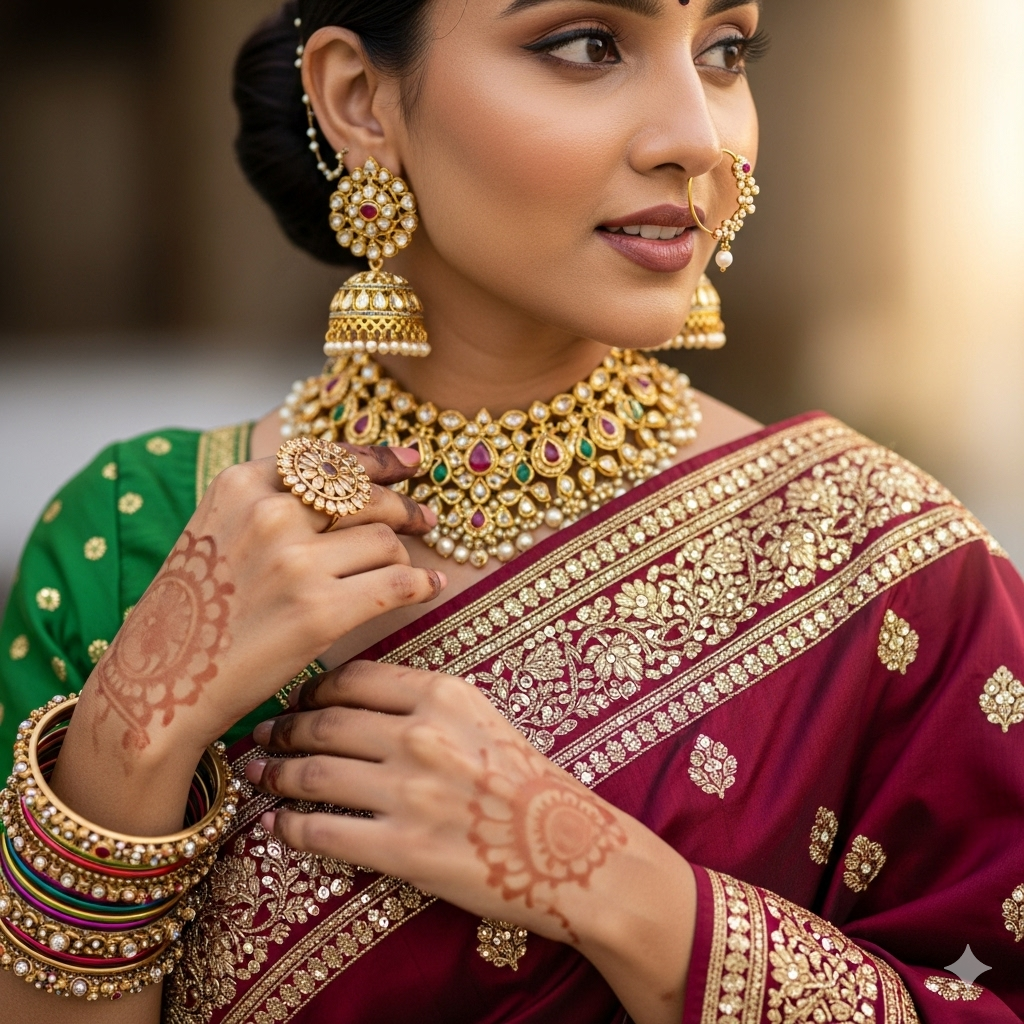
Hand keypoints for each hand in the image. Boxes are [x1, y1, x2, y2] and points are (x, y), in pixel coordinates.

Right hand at [56, 445, 444, 827]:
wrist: (161, 682)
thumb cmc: (194, 611)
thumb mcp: (217, 530)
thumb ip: (270, 501)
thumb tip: (351, 481)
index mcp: (242, 485)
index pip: (329, 459)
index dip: (377, 460)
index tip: (408, 464)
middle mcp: (270, 513)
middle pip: (366, 497)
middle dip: (404, 506)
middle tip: (426, 518)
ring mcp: (295, 563)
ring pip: (385, 541)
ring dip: (401, 557)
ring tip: (403, 572)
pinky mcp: (319, 612)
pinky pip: (396, 583)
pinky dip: (421, 585)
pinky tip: (429, 588)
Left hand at [246, 663, 695, 1009]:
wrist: (565, 848)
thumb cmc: (523, 780)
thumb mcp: (479, 716)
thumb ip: (421, 701)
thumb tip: (353, 699)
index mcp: (442, 694)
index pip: (352, 679)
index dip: (310, 689)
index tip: (294, 699)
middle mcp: (422, 735)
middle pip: (323, 723)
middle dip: (281, 730)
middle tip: (261, 737)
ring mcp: (409, 792)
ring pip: (313, 774)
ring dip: (274, 776)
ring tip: (259, 776)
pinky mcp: (402, 848)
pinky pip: (323, 832)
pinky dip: (290, 827)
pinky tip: (279, 825)